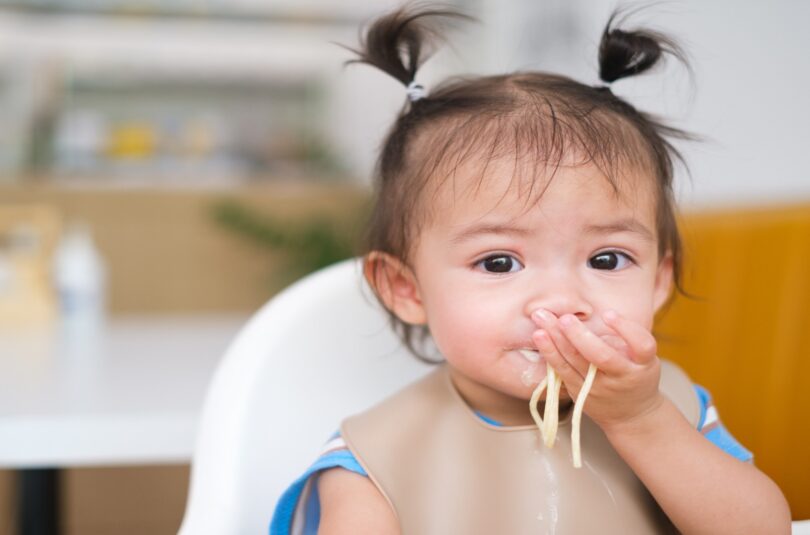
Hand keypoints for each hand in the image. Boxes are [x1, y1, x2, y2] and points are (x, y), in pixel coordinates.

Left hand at [530, 309, 664, 432]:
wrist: (631, 415)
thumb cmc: (636, 375)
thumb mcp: (643, 359)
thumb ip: (625, 339)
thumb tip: (593, 317)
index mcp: (643, 365)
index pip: (641, 345)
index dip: (625, 329)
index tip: (608, 313)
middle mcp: (621, 377)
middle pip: (600, 356)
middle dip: (579, 335)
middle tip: (564, 317)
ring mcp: (598, 388)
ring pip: (575, 362)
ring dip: (555, 338)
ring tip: (541, 317)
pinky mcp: (579, 392)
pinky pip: (562, 371)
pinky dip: (550, 352)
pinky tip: (539, 336)